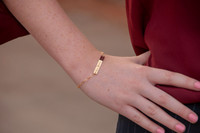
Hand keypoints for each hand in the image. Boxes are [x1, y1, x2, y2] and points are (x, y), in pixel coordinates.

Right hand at [80, 51, 199, 132]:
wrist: (89, 69)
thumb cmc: (110, 64)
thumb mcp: (129, 59)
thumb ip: (143, 58)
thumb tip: (154, 53)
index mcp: (142, 71)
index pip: (169, 76)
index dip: (186, 81)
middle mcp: (138, 84)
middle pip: (164, 98)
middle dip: (181, 109)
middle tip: (194, 118)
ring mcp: (129, 96)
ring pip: (153, 111)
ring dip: (168, 121)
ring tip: (181, 129)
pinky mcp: (119, 106)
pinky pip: (137, 117)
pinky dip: (149, 126)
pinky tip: (159, 132)